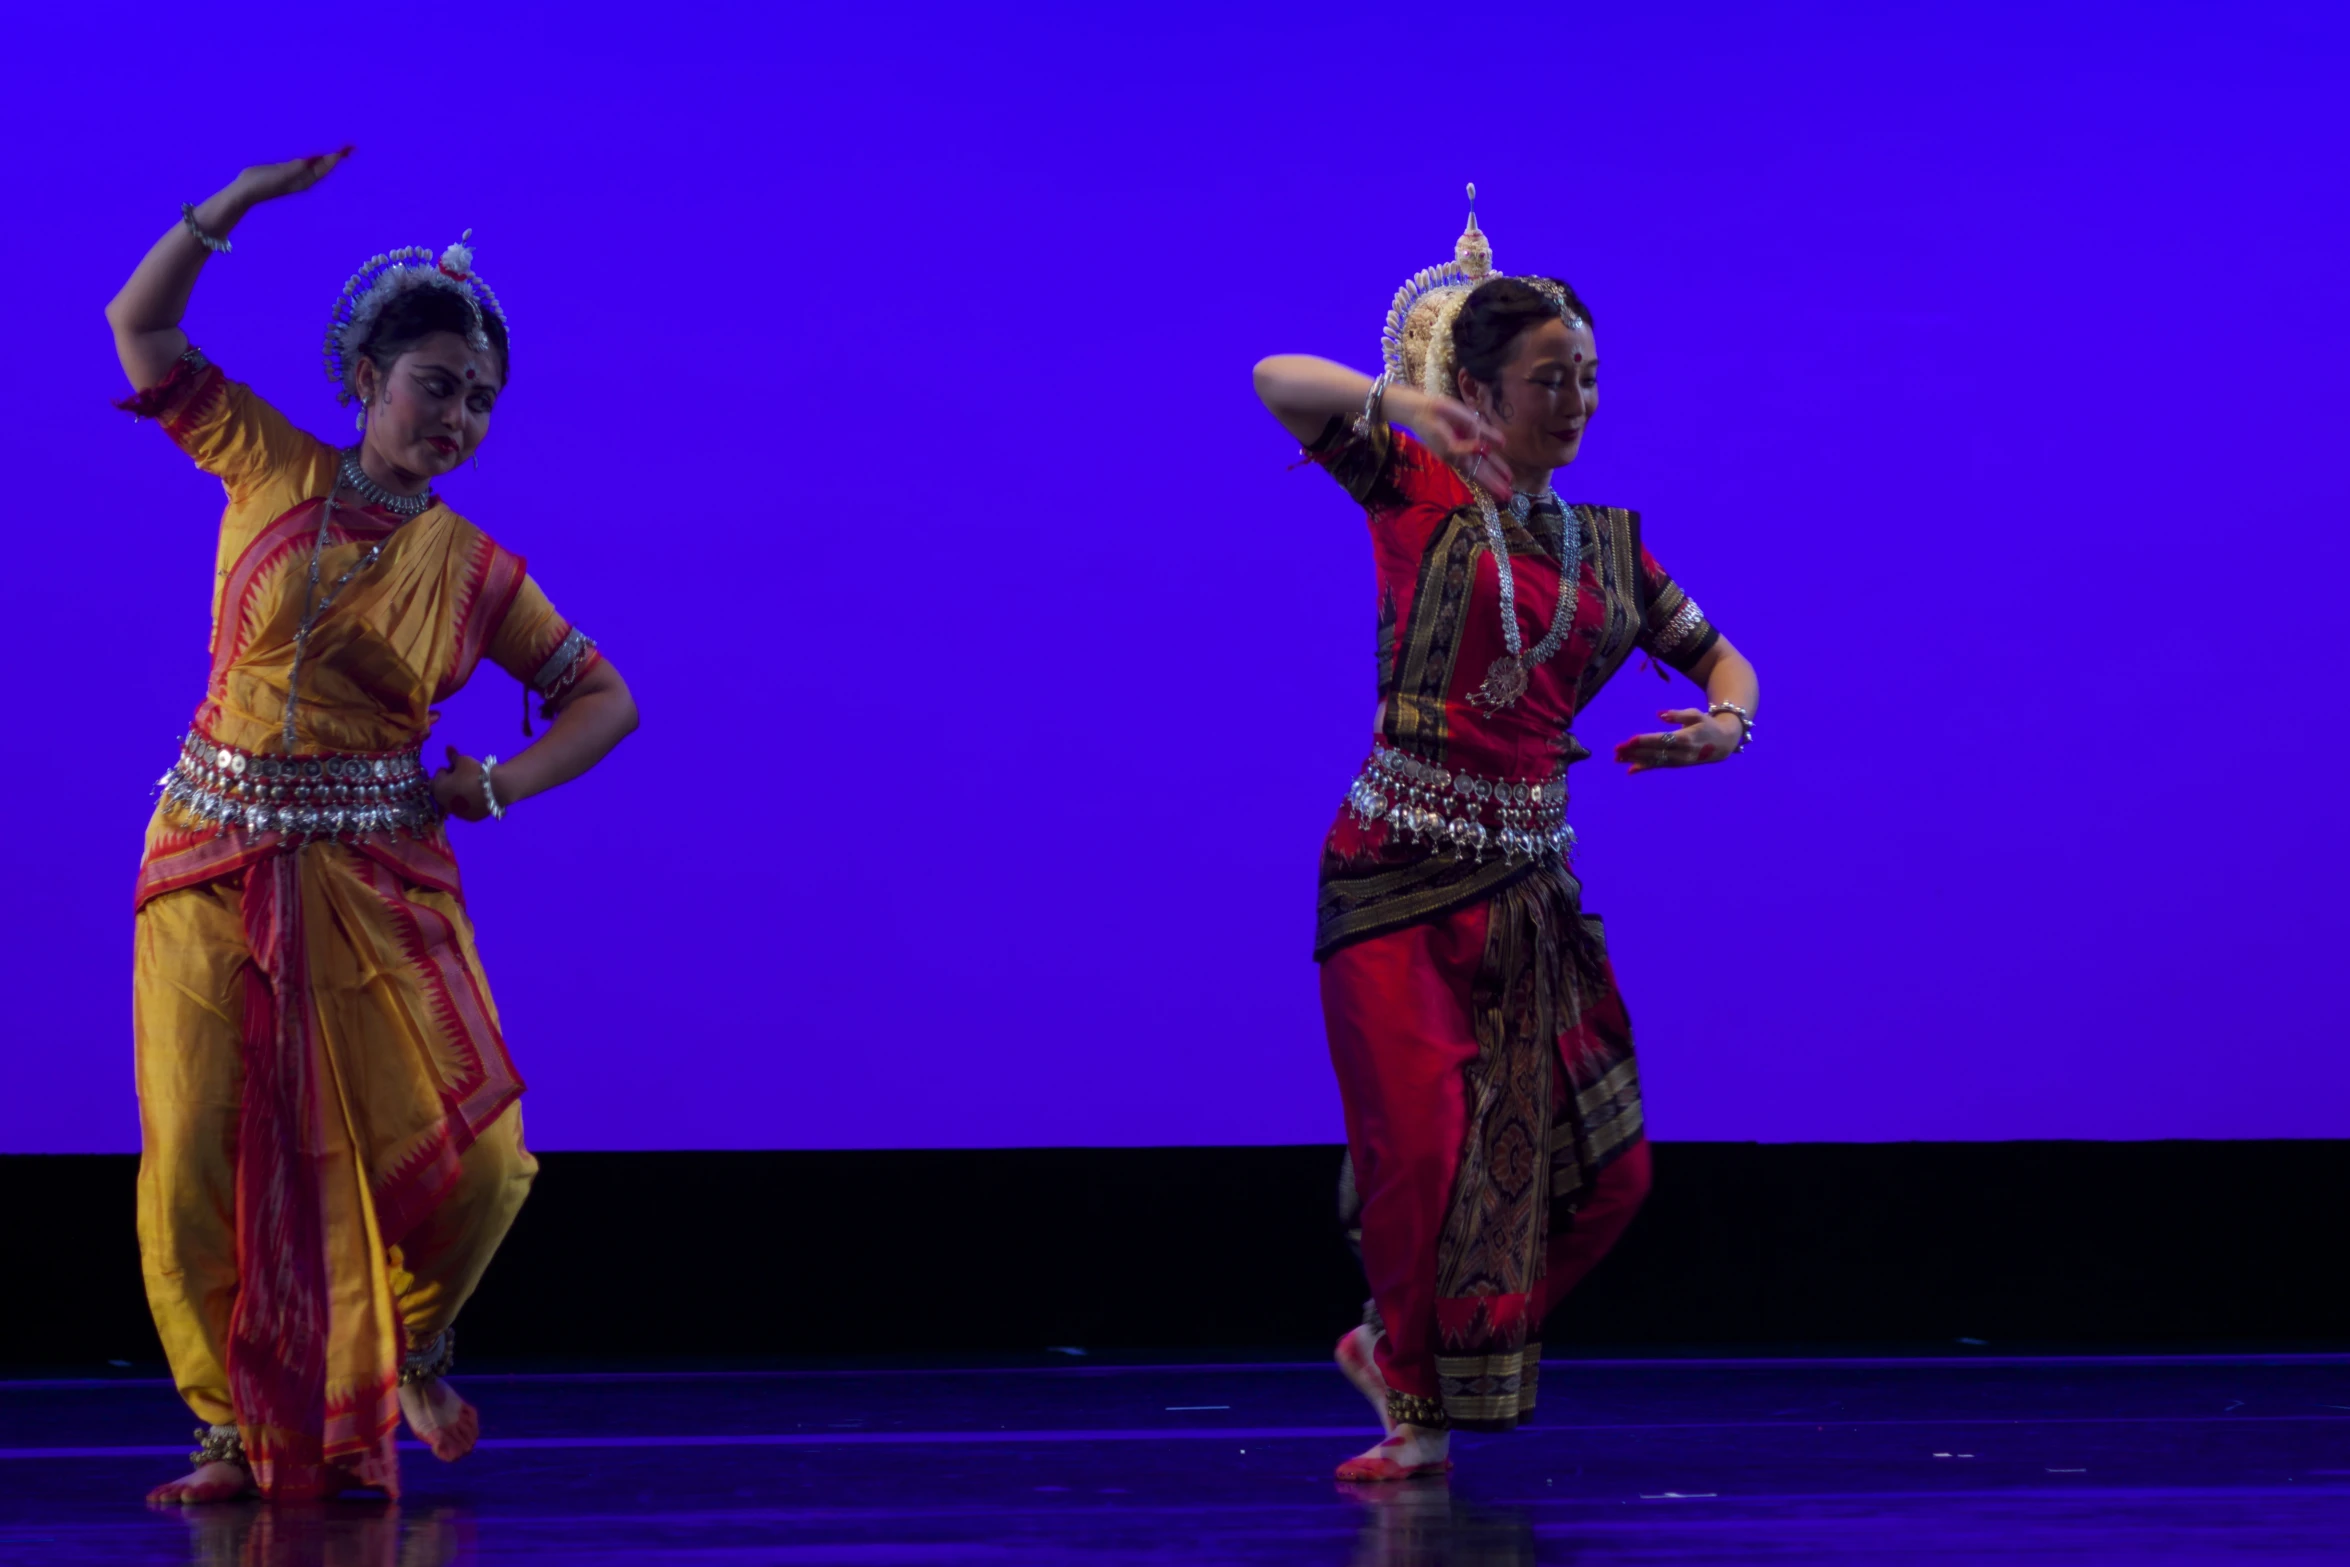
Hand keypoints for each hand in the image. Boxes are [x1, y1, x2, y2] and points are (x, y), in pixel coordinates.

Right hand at [233, 147, 353, 204]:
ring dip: (326, 158)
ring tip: (338, 151)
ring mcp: (295, 177)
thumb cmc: (262, 183)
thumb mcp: (280, 174)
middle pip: (323, 167)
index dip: (335, 159)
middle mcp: (303, 180)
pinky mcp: (286, 173)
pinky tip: (315, 156)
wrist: (245, 192)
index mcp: (304, 181)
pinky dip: (313, 159)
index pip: (324, 168)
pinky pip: (305, 165)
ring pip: (316, 166)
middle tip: (349, 148)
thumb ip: (294, 168)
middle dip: (335, 158)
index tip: (345, 150)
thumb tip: (309, 161)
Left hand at [432, 745, 496, 821]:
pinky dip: (468, 802)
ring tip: (471, 786)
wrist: (496, 789)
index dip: (446, 770)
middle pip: (444, 791)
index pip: (437, 777)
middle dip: (450, 783)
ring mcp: (458, 813)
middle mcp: (444, 804)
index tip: (456, 766)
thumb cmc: (475, 772)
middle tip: (463, 775)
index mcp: (438, 789)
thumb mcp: (463, 760)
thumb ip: (453, 756)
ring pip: (454, 801)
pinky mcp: (471, 818)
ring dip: (458, 794)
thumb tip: (447, 748)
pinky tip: (477, 796)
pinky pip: (465, 808)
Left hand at [1390, 386, 1514, 495]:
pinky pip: (1461, 450)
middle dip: (1495, 482)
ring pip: (1473, 469)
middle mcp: (1460, 455)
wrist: (1421, 408)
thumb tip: (1503, 443)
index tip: (1510, 482)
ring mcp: (1454, 453)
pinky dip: (1473, 448)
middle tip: (1509, 495)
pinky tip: (1488, 450)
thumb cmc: (1444, 413)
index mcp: (1466, 449)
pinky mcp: (1446, 446)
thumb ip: (1486, 432)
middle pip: (1480, 471)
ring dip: (1489, 478)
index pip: (1483, 464)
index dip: (1497, 473)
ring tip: (1503, 489)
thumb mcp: (1471, 421)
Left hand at [1613, 707, 1740, 773]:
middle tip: (1616, 749)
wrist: (1724, 743)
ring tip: (1617, 759)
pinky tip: (1629, 770)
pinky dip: (1644, 768)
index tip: (1629, 740)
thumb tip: (1659, 714)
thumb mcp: (1695, 714)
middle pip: (1654, 752)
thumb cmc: (1706, 724)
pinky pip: (1658, 767)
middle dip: (1634, 751)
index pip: (1661, 740)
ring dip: (1634, 760)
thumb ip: (1677, 714)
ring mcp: (1679, 761)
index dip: (1645, 740)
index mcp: (1686, 738)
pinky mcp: (1677, 765)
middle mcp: (1681, 753)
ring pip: (1654, 761)